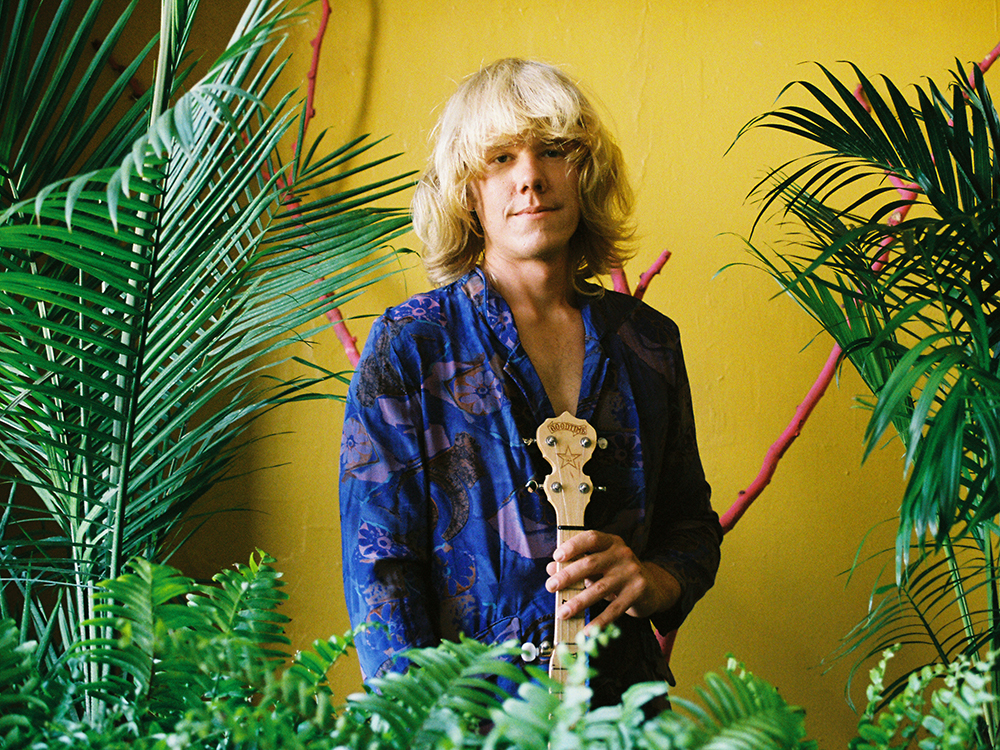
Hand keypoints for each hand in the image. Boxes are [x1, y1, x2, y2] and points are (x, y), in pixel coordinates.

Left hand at [544, 530, 681, 631]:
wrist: (654, 588)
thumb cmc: (618, 574)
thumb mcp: (600, 565)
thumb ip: (577, 564)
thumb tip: (550, 568)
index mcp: (611, 543)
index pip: (591, 538)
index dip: (573, 546)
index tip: (556, 556)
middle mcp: (623, 554)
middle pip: (591, 563)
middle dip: (568, 576)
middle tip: (550, 586)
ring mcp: (631, 573)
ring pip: (599, 588)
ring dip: (578, 602)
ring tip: (562, 612)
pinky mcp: (637, 593)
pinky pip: (614, 609)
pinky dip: (599, 621)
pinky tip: (586, 631)